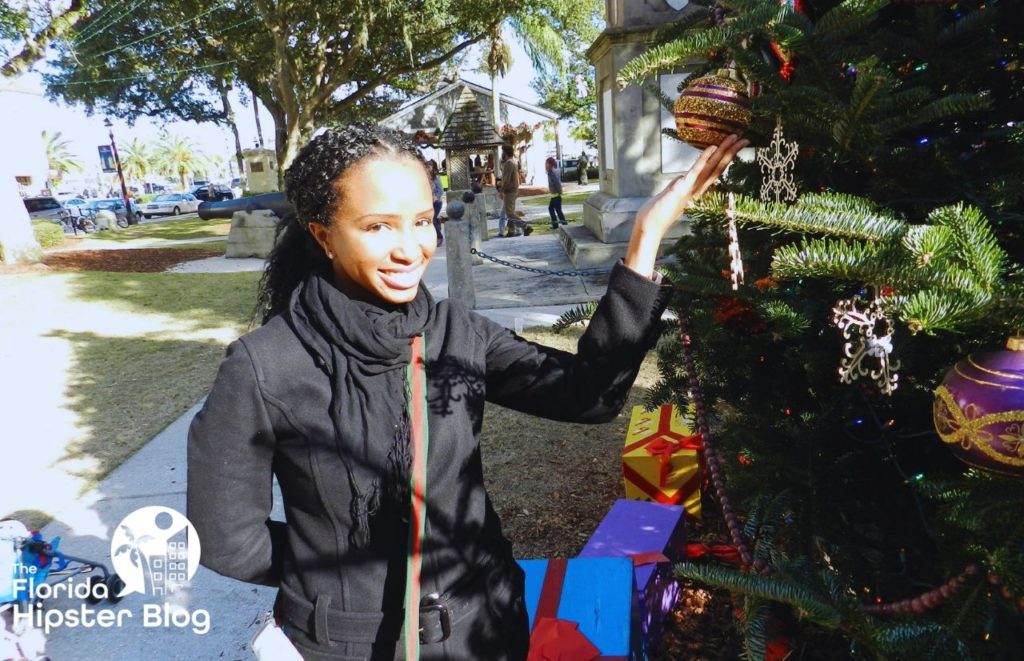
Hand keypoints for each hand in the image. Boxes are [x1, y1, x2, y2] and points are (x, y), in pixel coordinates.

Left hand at [624, 134, 748, 276]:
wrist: (651, 224)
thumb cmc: (660, 209)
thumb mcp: (673, 193)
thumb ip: (680, 185)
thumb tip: (682, 178)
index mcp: (697, 188)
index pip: (715, 170)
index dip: (726, 158)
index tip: (736, 146)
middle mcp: (698, 188)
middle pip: (719, 167)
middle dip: (731, 152)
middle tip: (744, 139)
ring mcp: (692, 188)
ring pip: (711, 167)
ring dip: (723, 151)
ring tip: (734, 138)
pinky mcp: (682, 187)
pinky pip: (696, 170)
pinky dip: (704, 158)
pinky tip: (712, 147)